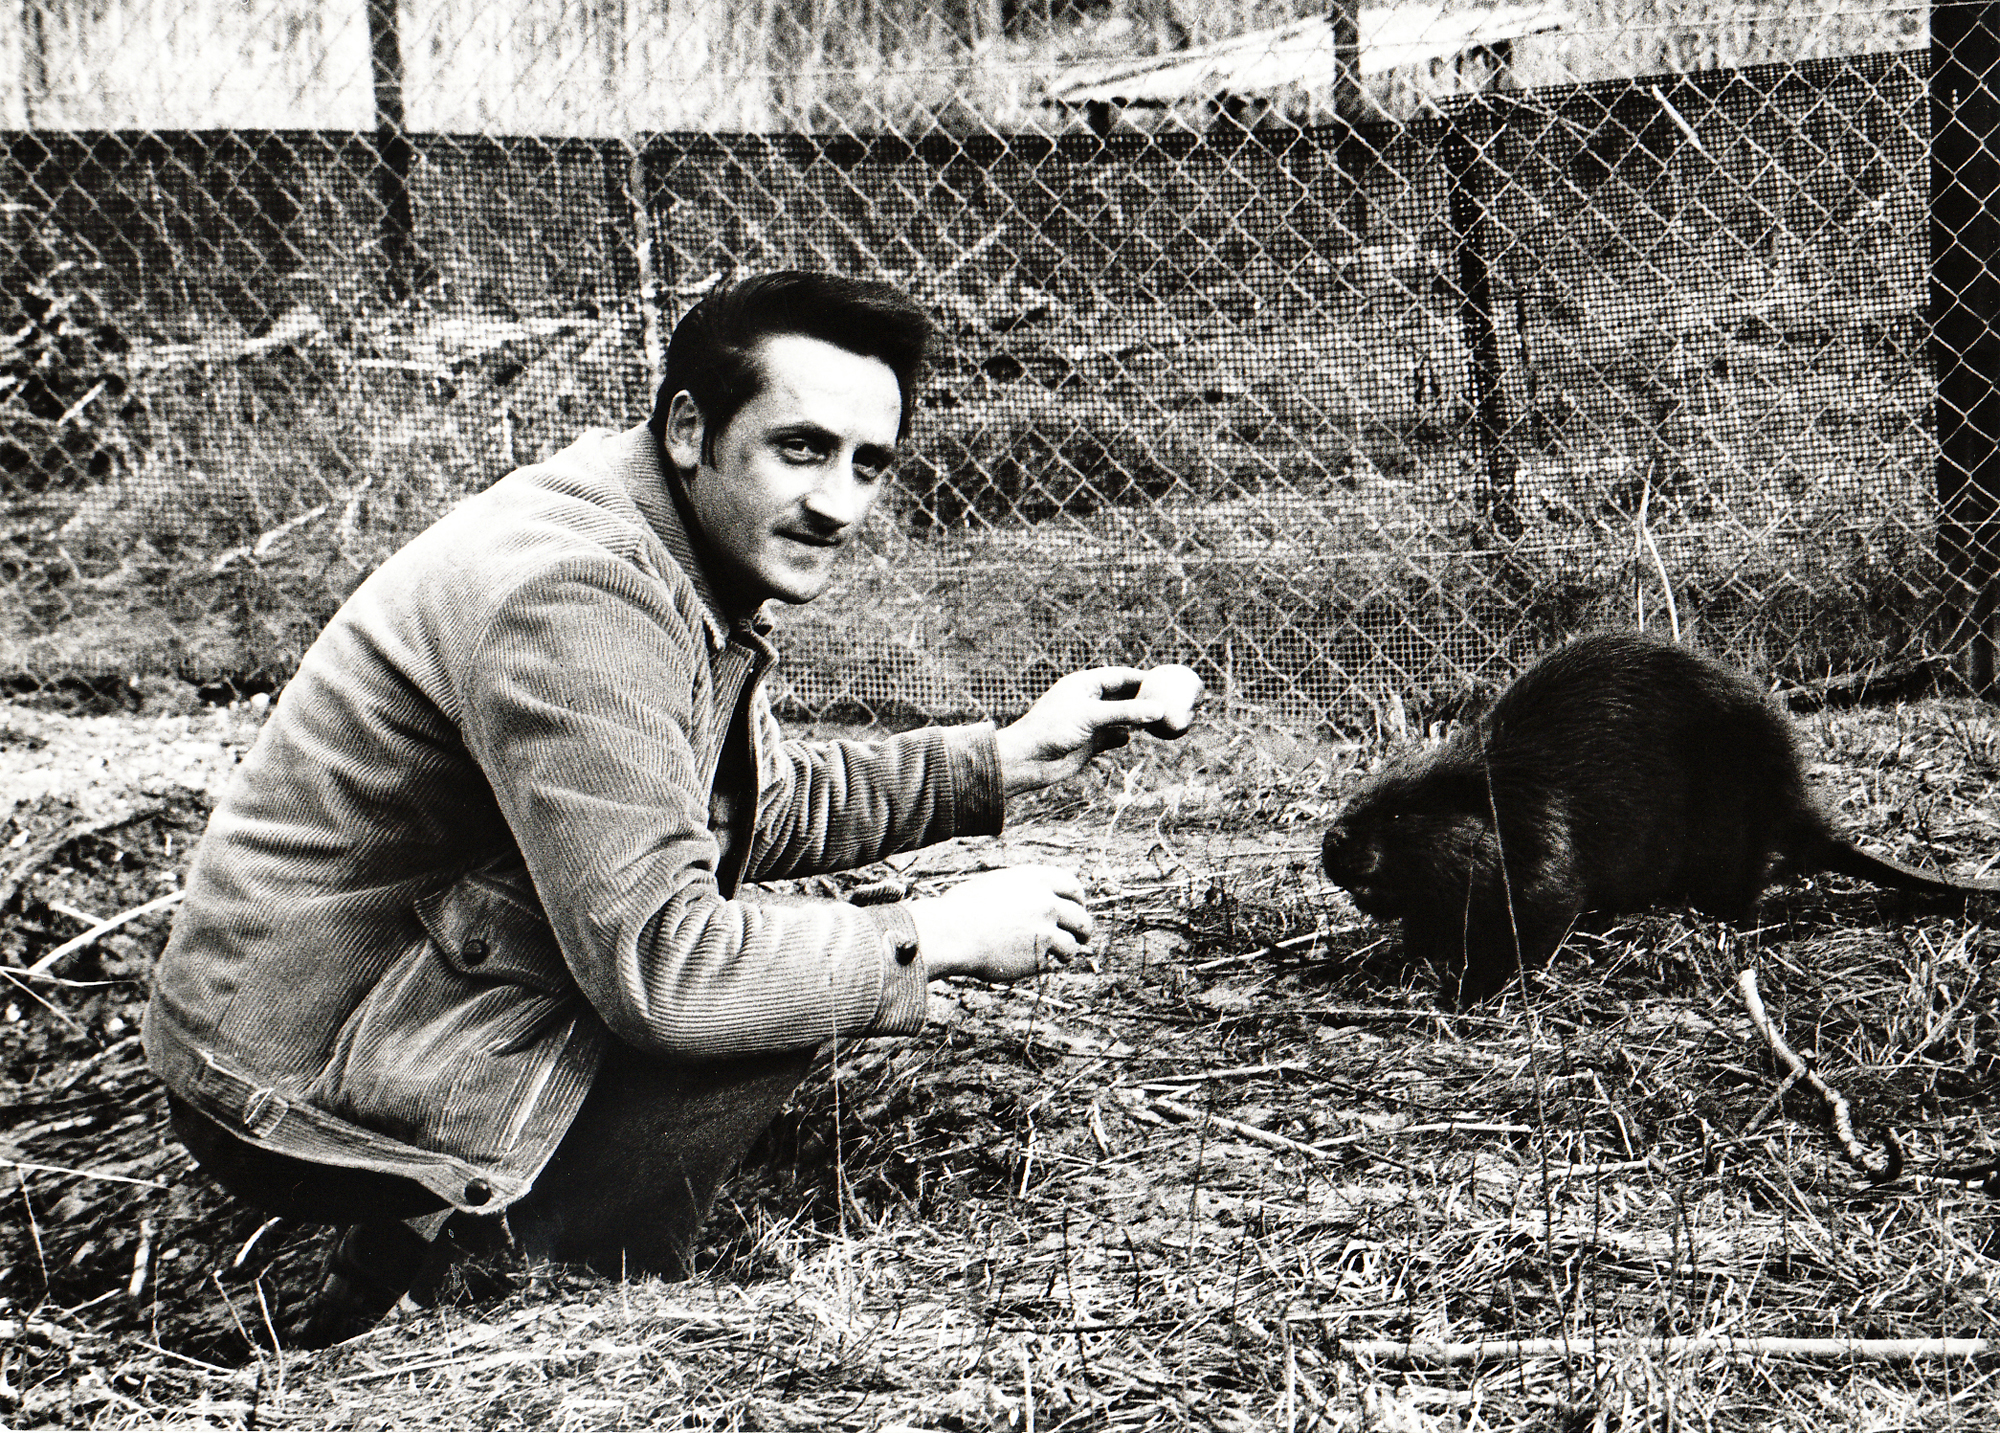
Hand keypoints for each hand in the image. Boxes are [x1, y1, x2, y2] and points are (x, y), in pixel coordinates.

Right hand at [907, 865, 1093, 982]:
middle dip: (1084, 928)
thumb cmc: (961, 909)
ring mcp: (1046, 926)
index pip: (1072, 885)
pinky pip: (1057, 957)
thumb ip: (1019, 890)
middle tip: (1082, 937)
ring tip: (1062, 955)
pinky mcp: (1041, 952)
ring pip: (1073, 942)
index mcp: (1034, 878)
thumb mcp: (994, 886)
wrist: (952, 932)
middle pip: (1080, 916)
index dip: (1077, 899)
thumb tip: (1031, 895)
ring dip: (1069, 949)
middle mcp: (1045, 900)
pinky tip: (1039, 962)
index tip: (1077, 908)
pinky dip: (1051, 961)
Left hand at [994, 666, 1164, 796]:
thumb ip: (1125, 713)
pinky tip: (1134, 737)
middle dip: (1145, 699)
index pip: (1120, 676)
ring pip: (1122, 718)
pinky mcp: (1090, 743)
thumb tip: (1158, 710)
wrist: (1028, 760)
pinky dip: (1125, 736)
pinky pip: (1114, 737)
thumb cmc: (1052, 729)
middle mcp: (1088, 701)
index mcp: (1084, 684)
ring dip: (1138, 719)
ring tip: (1162, 719)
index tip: (1166, 680)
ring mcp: (1090, 722)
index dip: (1143, 678)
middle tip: (1170, 701)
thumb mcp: (1091, 716)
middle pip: (1124, 696)